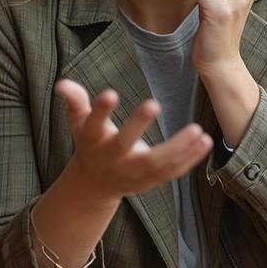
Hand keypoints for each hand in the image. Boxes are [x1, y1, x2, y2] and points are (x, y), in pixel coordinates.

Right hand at [54, 79, 211, 202]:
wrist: (95, 183)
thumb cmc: (90, 142)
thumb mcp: (78, 122)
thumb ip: (75, 101)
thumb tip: (61, 83)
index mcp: (93, 140)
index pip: (94, 123)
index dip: (100, 110)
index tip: (110, 92)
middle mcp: (112, 157)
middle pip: (123, 144)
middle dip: (137, 125)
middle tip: (153, 103)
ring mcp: (131, 172)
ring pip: (154, 163)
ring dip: (178, 148)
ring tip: (198, 131)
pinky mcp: (149, 181)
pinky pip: (171, 172)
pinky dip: (190, 160)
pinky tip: (205, 143)